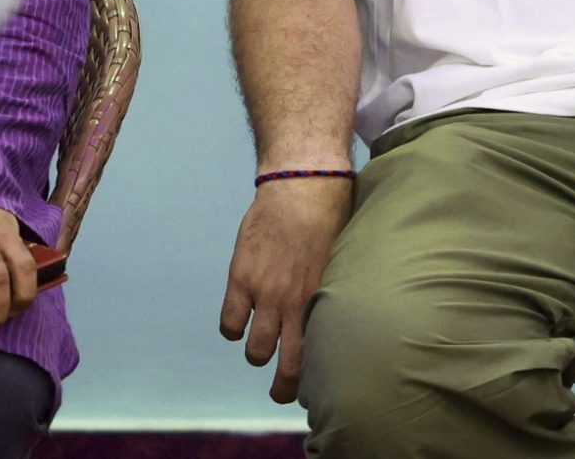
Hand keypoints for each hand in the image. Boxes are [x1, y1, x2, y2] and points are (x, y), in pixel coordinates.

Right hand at [218, 177, 352, 403]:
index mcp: (324, 300)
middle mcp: (294, 303)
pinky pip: (229, 323)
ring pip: (256, 350)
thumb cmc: (332, 216)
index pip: (319, 356)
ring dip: (258, 354)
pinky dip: (232, 328)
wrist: (303, 183)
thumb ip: (336, 291)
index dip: (314, 379)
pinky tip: (240, 320)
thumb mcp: (345, 259)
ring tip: (261, 349)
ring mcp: (265, 292)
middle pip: (287, 366)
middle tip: (281, 391)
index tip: (314, 386)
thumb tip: (341, 316)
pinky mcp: (241, 277)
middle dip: (283, 386)